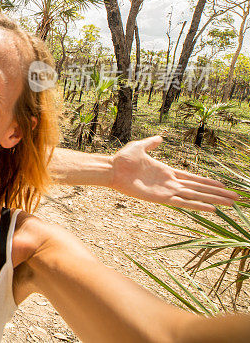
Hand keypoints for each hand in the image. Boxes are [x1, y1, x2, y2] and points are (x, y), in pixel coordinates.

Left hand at [110, 135, 238, 211]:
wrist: (112, 168)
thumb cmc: (123, 159)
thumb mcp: (140, 146)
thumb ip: (151, 143)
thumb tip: (160, 138)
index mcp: (167, 172)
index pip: (193, 178)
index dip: (208, 183)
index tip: (222, 186)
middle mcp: (170, 183)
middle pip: (199, 189)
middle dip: (217, 194)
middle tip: (235, 198)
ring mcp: (167, 191)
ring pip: (196, 196)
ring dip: (213, 200)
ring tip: (230, 204)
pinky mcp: (161, 198)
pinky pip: (183, 203)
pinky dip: (198, 206)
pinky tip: (211, 209)